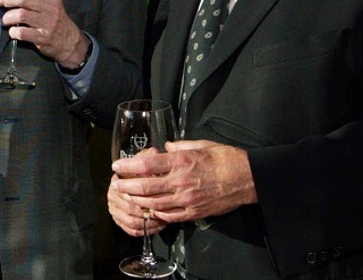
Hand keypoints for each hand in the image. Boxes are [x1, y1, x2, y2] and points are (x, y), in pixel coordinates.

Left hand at [0, 0, 87, 68]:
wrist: (68, 40)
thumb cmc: (53, 17)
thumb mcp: (48, 1)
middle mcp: (50, 6)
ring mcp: (47, 22)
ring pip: (21, 14)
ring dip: (8, 16)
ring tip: (5, 19)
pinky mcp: (43, 37)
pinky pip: (23, 33)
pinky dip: (13, 31)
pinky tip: (13, 31)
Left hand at [110, 140, 256, 224]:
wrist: (246, 178)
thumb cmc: (225, 158)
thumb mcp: (200, 145)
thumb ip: (180, 146)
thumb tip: (167, 146)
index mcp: (181, 162)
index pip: (146, 164)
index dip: (128, 165)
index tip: (117, 165)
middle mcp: (181, 181)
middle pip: (145, 187)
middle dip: (126, 186)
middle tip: (116, 184)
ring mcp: (187, 199)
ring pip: (154, 204)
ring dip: (138, 202)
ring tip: (127, 197)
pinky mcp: (194, 212)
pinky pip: (170, 216)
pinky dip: (157, 214)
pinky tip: (149, 210)